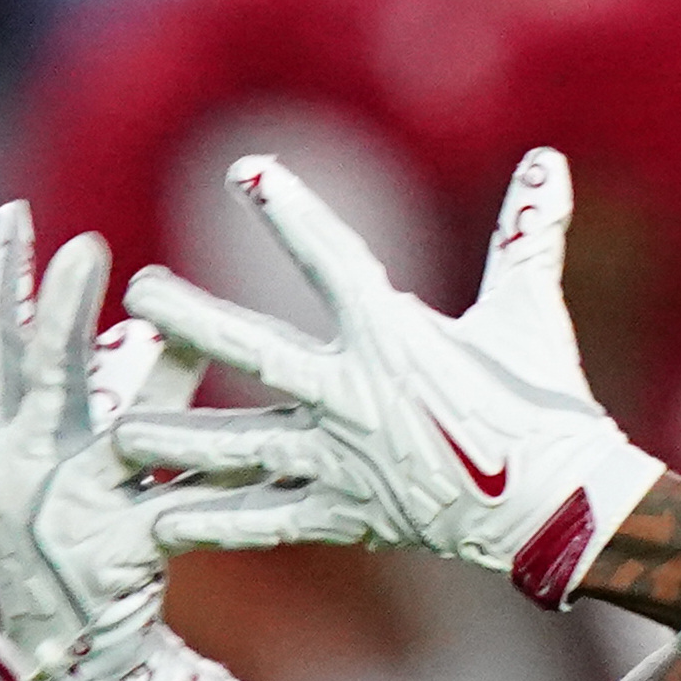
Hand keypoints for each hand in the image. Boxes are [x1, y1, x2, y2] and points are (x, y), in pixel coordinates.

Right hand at [0, 201, 202, 680]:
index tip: (13, 215)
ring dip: (143, 385)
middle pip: (36, 378)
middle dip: (55, 309)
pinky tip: (262, 455)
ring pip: (109, 432)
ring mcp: (58, 517)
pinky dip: (221, 480)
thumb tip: (156, 329)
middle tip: (83, 246)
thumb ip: (118, 399)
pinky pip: (178, 506)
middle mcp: (15, 474)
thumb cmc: (82, 549)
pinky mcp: (110, 560)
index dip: (0, 281)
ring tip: (161, 330)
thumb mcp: (82, 466)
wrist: (79, 665)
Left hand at [116, 149, 666, 607]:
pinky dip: (217, 522)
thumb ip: (528, 234)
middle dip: (194, 321)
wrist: (561, 508)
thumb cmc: (546, 404)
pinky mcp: (349, 512)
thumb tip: (549, 157)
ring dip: (179, 438)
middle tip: (138, 293)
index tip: (248, 172)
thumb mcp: (531, 313)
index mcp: (397, 336)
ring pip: (245, 445)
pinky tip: (161, 523)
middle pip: (259, 351)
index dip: (292, 212)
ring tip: (118, 429)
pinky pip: (272, 519)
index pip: (335, 259)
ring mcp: (348, 459)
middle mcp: (359, 395)